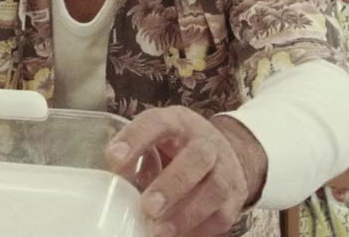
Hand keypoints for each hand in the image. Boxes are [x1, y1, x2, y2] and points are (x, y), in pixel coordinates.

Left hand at [106, 106, 266, 236]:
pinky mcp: (235, 196)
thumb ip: (135, 155)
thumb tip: (114, 179)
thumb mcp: (156, 139)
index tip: (113, 159)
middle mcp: (206, 142)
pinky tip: (179, 235)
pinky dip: (200, 229)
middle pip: (197, 157)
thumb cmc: (177, 147)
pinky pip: (223, 215)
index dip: (136, 139)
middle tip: (148, 206)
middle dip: (172, 183)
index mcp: (179, 122)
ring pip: (215, 189)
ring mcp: (225, 169)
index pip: (158, 123)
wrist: (222, 153)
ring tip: (159, 230)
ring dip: (186, 213)